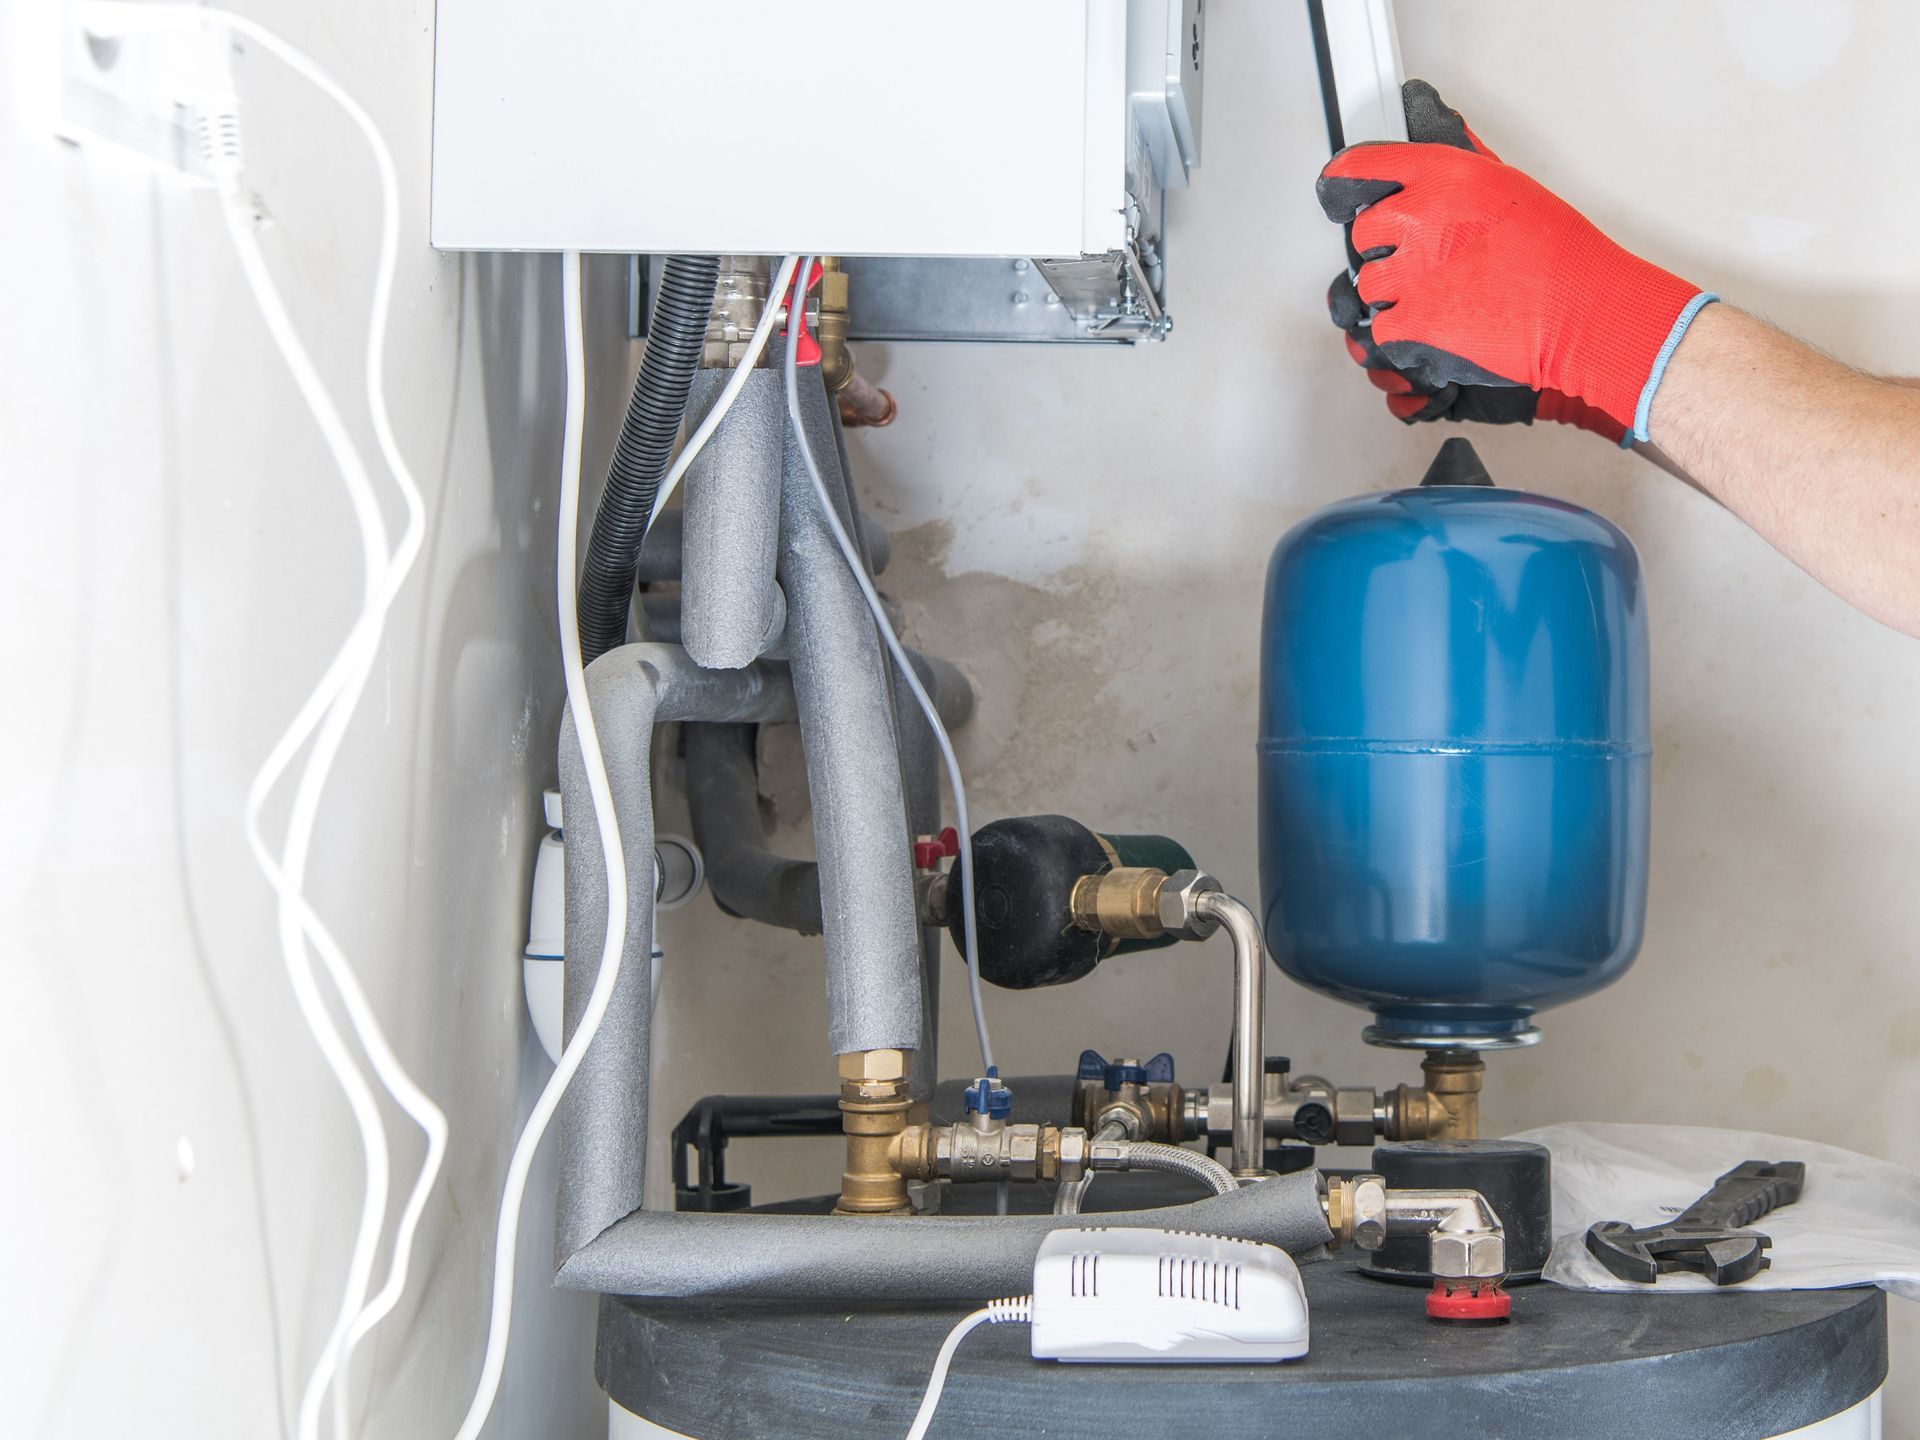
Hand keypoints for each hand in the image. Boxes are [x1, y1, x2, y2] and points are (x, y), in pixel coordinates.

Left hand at [1317, 80, 1712, 443]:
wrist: (1578, 308)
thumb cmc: (1557, 252)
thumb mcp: (1508, 185)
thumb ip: (1461, 168)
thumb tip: (1439, 129)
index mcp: (1443, 175)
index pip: (1363, 166)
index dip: (1345, 179)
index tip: (1337, 187)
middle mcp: (1419, 218)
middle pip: (1363, 233)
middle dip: (1386, 248)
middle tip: (1422, 261)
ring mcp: (1410, 272)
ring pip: (1369, 285)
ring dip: (1394, 294)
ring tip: (1440, 296)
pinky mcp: (1411, 320)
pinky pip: (1381, 328)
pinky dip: (1402, 333)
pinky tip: (1438, 324)